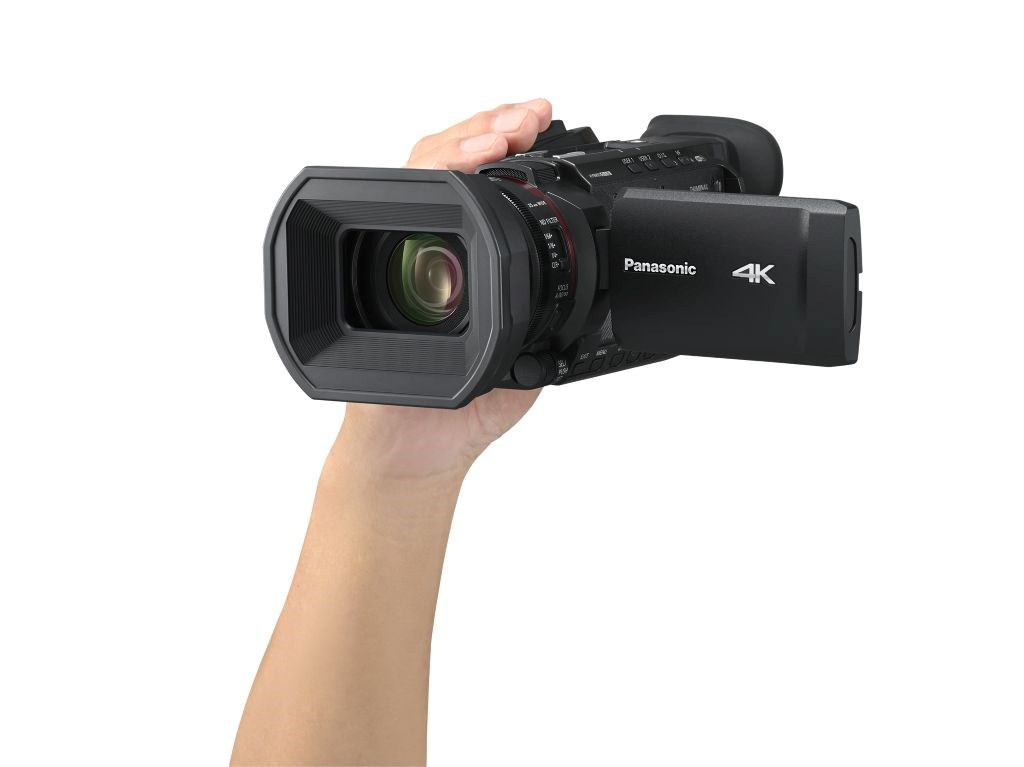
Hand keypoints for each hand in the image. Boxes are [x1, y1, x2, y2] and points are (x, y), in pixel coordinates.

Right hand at [339, 99, 552, 479]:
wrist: (422, 452)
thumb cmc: (466, 409)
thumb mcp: (525, 354)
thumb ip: (546, 316)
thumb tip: (597, 286)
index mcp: (465, 261)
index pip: (481, 186)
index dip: (506, 145)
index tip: (540, 125)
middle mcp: (424, 249)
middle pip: (444, 163)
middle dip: (487, 128)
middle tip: (523, 118)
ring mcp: (390, 258)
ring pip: (412, 177)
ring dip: (455, 145)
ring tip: (494, 134)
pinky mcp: (366, 279)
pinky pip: (384, 219)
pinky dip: (415, 184)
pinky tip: (451, 171)